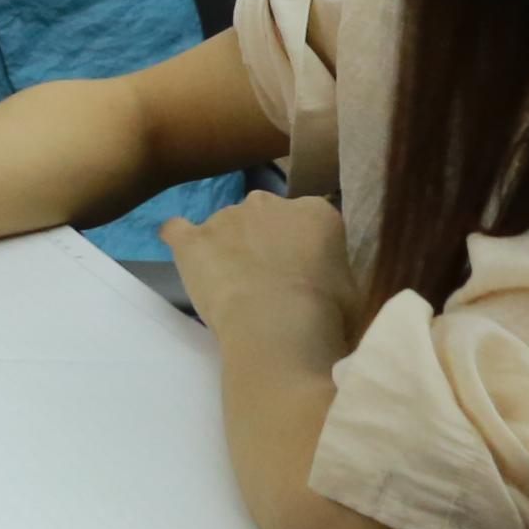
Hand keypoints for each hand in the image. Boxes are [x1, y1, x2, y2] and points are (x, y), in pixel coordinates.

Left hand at [163, 187, 366, 340]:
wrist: (277, 325)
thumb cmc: (327, 314)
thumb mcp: (351, 289)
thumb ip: (332, 270)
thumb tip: (324, 277)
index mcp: (315, 212)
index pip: (309, 219)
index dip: (305, 247)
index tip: (305, 273)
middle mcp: (268, 203)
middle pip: (264, 217)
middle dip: (265, 242)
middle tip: (271, 281)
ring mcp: (225, 217)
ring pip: (225, 226)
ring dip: (228, 248)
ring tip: (234, 288)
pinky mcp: (192, 239)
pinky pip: (177, 230)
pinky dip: (181, 240)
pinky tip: (187, 256)